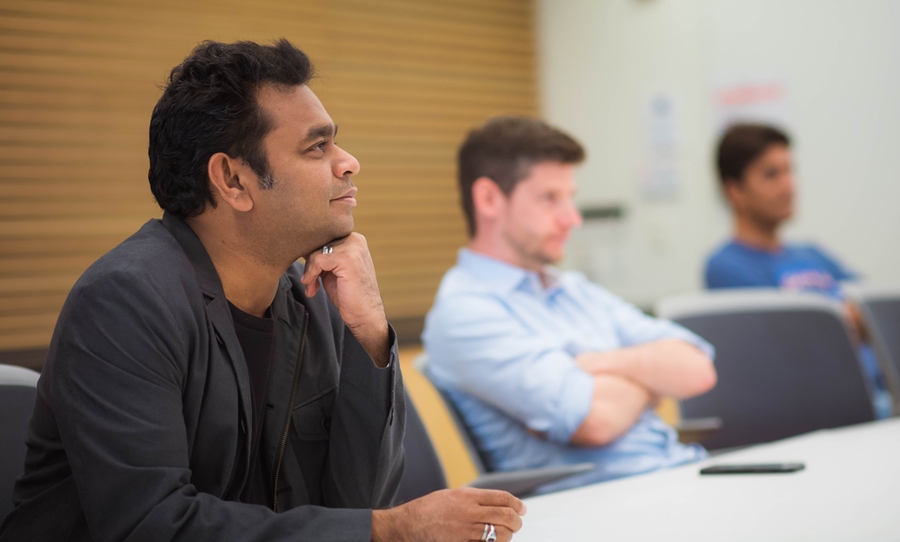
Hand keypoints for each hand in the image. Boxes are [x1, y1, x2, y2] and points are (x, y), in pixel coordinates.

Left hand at [301, 233, 389, 365]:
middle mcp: (355, 239)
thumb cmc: (349, 295)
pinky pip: (317, 260)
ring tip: (312, 287)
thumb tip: (299, 247)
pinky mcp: (347, 259)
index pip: (321, 237)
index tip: (310, 274)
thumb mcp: (334, 270)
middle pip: (317, 243)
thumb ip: (323, 256)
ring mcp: (353, 248)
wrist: (366, 316)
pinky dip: (311, 275)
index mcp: (353, 239)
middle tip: (310, 283)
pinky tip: (313, 288)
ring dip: (309, 271)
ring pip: (315, 252)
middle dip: (309, 264)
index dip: (312, 255)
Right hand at [371, 488, 525, 541]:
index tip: (521, 508)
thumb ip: (473, 498)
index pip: (502, 498)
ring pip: (500, 534)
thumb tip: (496, 503)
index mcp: (467, 495)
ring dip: (508, 535)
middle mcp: (469, 512)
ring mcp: (466, 531)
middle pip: (505, 516)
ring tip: (507, 534)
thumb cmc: (427, 510)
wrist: (406, 526)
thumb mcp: (451, 495)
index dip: (516, 504)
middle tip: (518, 523)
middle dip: (517, 521)